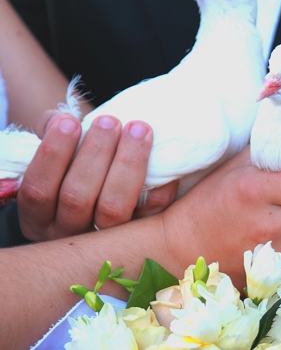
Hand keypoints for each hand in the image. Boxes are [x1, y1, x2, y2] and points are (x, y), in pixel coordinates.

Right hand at [17, 111, 177, 240]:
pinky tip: (164, 157)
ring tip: (138, 129)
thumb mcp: (56, 151)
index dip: (53, 154)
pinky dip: (160, 184)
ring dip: (127, 165)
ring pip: (114, 209)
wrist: (107, 187)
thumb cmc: (76, 163)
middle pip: (77, 198)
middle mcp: (69, 232)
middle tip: (110, 122)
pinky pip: (151, 212)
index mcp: (40, 215)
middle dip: (95, 154)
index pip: (38, 189)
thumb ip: (52, 132)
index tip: (69, 121)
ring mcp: (106, 239)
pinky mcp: (141, 235)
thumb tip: (61, 119)